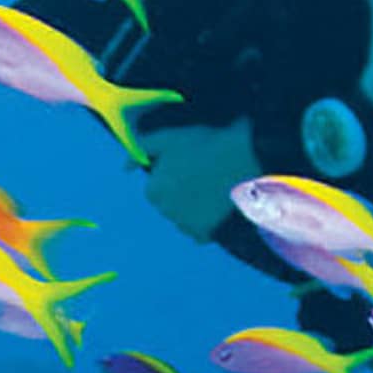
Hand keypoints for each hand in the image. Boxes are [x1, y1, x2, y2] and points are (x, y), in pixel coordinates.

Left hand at [140, 117, 260, 241]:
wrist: (247, 162)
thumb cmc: (208, 146)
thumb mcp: (170, 137)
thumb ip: (143, 147)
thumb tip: (125, 166)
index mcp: (154, 190)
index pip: (155, 186)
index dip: (172, 173)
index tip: (190, 164)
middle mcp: (166, 212)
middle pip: (170, 203)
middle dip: (181, 192)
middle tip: (204, 175)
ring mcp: (188, 225)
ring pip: (185, 217)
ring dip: (194, 207)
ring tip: (215, 188)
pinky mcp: (209, 235)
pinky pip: (203, 231)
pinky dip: (209, 222)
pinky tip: (221, 206)